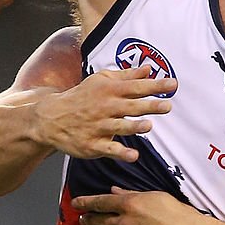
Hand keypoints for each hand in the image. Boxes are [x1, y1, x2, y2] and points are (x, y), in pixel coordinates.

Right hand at [32, 68, 175, 161]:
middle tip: (167, 105)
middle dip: (149, 105)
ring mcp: (98, 127)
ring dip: (133, 126)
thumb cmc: (82, 96)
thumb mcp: (101, 80)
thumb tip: (150, 69)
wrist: (51, 117)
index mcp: (109, 90)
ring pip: (119, 127)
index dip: (155, 85)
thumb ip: (127, 76)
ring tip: (148, 126)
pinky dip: (120, 153)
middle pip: (130, 106)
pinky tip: (133, 155)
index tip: (173, 84)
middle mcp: (105, 107)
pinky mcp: (92, 144)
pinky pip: (108, 149)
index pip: (135, 86)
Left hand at [73, 187, 210, 224]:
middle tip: (83, 221)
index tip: (76, 202)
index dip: (87, 202)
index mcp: (131, 205)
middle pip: (102, 222)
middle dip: (90, 221)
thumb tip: (115, 191)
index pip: (102, 202)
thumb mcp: (157, 197)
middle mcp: (127, 224)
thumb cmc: (181, 213)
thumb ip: (133, 195)